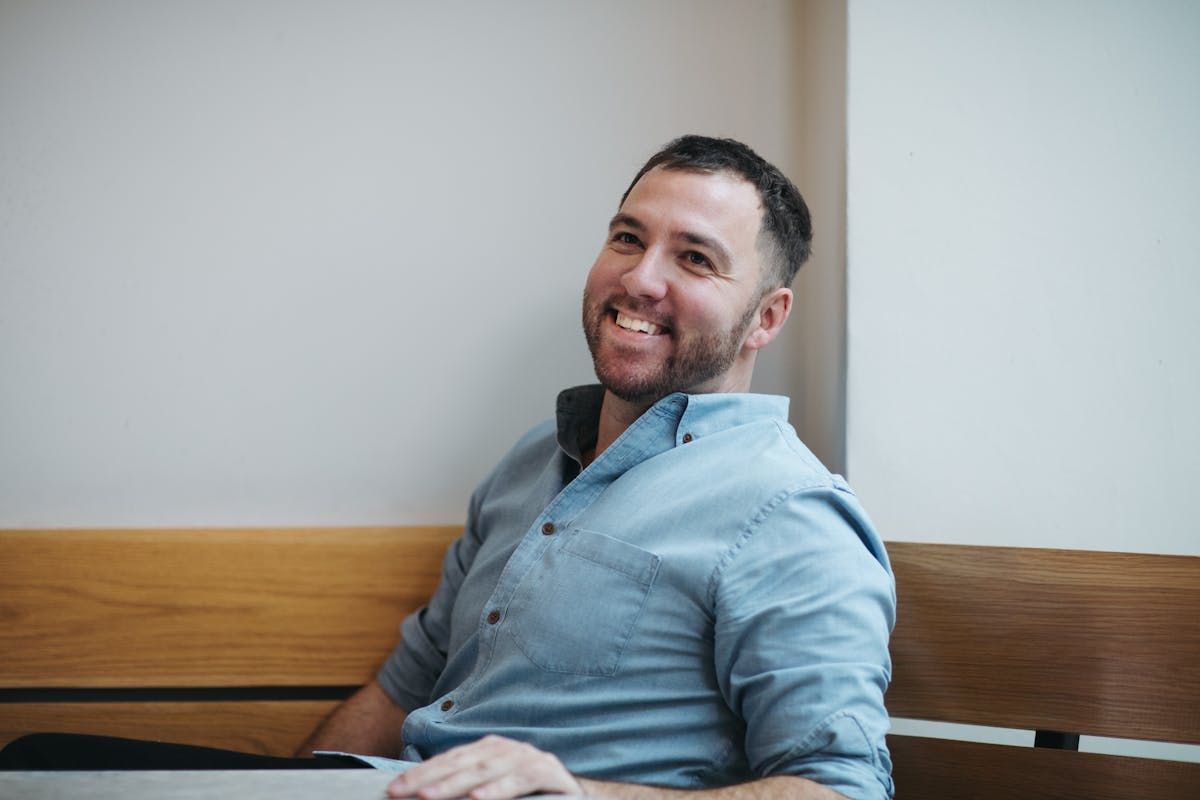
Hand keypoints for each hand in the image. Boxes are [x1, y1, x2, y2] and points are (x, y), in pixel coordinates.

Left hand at [386, 735, 585, 799]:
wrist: (575, 795)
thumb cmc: (529, 796)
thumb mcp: (492, 790)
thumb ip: (464, 789)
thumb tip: (425, 794)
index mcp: (490, 749)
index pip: (448, 760)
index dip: (420, 773)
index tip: (393, 790)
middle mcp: (507, 748)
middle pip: (462, 763)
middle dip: (428, 779)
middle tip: (401, 793)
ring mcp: (528, 757)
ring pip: (486, 770)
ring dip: (455, 785)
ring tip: (430, 797)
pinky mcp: (548, 772)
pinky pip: (520, 780)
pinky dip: (498, 790)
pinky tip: (478, 799)